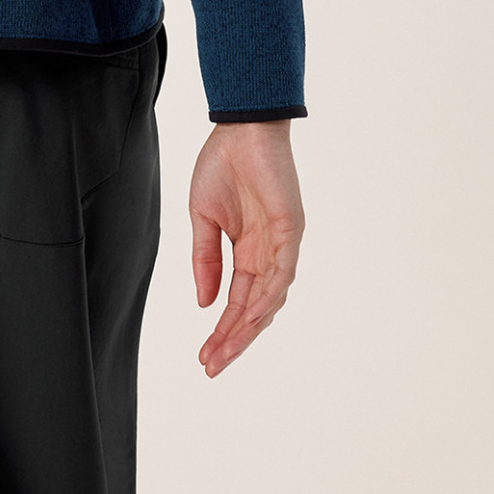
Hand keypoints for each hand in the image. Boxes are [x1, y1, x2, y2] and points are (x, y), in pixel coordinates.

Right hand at [189, 119, 304, 376]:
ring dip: (248, 327)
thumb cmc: (222, 164)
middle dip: (233, 340)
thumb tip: (204, 302)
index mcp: (247, 251)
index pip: (237, 302)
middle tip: (212, 367)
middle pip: (254, 310)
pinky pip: (282, 272)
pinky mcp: (290, 230)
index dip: (222, 330)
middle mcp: (268, 255)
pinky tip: (250, 316)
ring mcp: (281, 245)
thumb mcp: (202, 217)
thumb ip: (206, 259)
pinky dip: (268, 296)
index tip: (204, 357)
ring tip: (226, 351)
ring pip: (270, 299)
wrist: (240, 127)